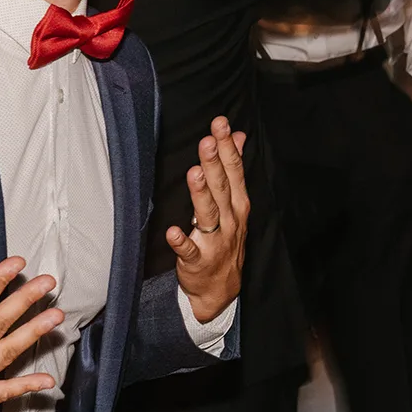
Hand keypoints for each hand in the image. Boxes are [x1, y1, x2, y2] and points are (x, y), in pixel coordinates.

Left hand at [168, 116, 249, 323]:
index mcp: (238, 204)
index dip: (227, 147)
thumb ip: (234, 170)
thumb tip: (237, 136)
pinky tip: (173, 231)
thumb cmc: (227, 238)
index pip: (234, 170)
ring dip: (201, 195)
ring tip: (195, 173)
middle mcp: (230, 220)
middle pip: (222, 187)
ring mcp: (215, 240)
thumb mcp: (236, 203)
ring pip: (208, 214)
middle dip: (215, 163)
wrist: (222, 287)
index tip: (221, 124)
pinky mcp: (198, 260)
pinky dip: (182, 241)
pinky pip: (189, 250)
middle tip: (208, 141)